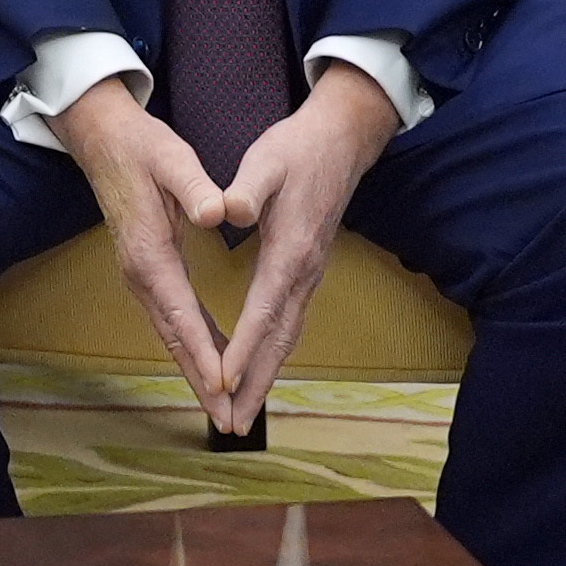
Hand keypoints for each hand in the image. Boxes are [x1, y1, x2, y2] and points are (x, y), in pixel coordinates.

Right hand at [49, 70, 245, 432]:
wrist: (101, 137)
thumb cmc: (140, 146)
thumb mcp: (171, 157)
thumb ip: (195, 186)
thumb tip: (218, 211)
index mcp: (150, 253)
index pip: (182, 314)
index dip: (205, 352)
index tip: (226, 386)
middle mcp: (141, 275)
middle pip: (175, 340)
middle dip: (202, 382)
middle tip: (230, 421)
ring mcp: (141, 277)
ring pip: (172, 336)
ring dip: (197, 372)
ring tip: (225, 408)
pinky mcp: (147, 272)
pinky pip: (173, 321)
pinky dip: (194, 347)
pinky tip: (215, 362)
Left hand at [197, 66, 403, 432]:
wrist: (340, 141)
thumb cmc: (297, 149)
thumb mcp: (267, 159)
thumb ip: (248, 187)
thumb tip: (229, 210)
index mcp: (290, 250)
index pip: (263, 309)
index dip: (243, 347)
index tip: (224, 380)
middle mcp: (304, 273)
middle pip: (279, 339)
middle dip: (256, 383)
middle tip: (233, 424)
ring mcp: (310, 276)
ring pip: (287, 338)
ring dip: (266, 376)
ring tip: (243, 413)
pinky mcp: (308, 273)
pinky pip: (290, 325)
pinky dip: (273, 354)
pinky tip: (259, 370)